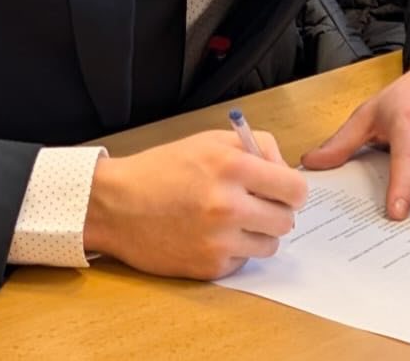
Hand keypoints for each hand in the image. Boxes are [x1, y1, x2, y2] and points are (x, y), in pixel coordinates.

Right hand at [83, 129, 307, 279]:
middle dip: (276, 211)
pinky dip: (234, 251)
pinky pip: (243, 262)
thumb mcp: (208, 141)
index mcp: (231, 168)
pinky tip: (209, 235)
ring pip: (270, 245)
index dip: (292, 189)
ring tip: (231, 221)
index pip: (294, 188)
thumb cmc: (161, 170)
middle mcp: (228, 206)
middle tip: (256, 205)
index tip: (284, 190)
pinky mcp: (209, 268)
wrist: (115, 205)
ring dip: (258, 234)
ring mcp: (219, 241)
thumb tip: (284, 170)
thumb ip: (255, 147)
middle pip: (287, 220)